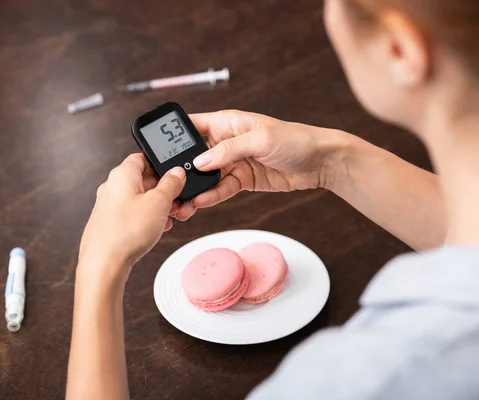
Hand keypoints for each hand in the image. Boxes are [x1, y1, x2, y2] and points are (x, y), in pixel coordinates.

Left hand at [77, 153, 185, 283]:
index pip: (143, 157)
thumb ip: (170, 184)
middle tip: (178, 200)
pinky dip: (148, 218)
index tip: (176, 173)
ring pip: (140, 198)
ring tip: (171, 217)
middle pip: (143, 179)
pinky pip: (133, 214)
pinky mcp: (110, 223)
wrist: (104, 264)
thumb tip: (176, 173)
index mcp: (122, 174)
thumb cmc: (125, 232)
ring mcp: (109, 206)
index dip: (161, 163)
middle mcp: (112, 187)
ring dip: (158, 206)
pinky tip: (158, 228)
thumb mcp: (159, 203)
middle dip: (164, 189)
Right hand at [175, 110, 347, 219]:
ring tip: (181, 202)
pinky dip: (210, 197)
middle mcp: (227, 141)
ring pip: (206, 176)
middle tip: (168, 184)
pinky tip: (200, 204)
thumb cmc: (296, 139)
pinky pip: (220, 189)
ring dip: (194, 188)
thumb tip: (200, 161)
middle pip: (195, 155)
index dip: (174, 136)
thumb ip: (229, 150)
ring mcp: (234, 162)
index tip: (157, 150)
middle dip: (181, 169)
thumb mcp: (261, 139)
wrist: (321, 162)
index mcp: (228, 122)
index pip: (193, 126)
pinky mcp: (242, 180)